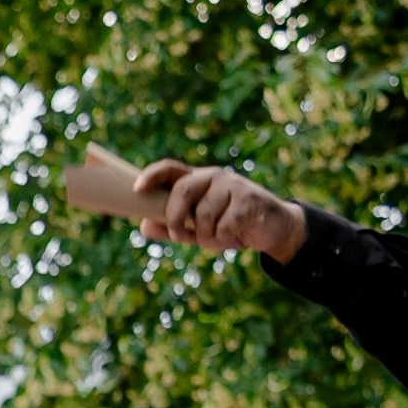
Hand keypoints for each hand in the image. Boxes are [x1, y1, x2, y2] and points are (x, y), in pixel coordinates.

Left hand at [129, 159, 306, 264]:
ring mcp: (232, 185)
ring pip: (204, 214)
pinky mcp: (249, 199)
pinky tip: (236, 234)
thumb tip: (144, 226)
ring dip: (206, 235)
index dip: (152, 175)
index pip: (170, 169)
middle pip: (182, 191)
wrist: (270, 228)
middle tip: (181, 236)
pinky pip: (224, 226)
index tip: (137, 189)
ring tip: (218, 236)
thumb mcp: (196, 229)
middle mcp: (213, 176)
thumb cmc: (227, 226)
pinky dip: (225, 238)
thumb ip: (171, 228)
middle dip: (175, 218)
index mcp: (197, 180)